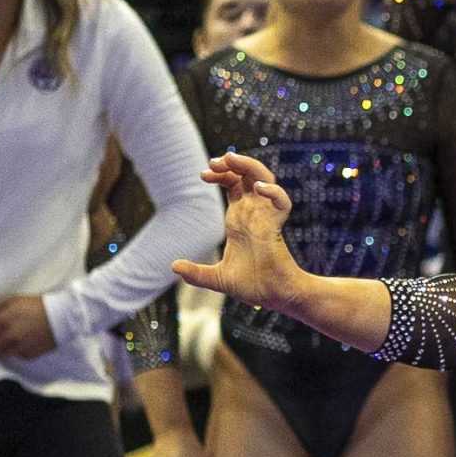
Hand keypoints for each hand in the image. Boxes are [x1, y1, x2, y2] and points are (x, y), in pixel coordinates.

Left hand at [0, 295, 58, 359]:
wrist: (61, 316)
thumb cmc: (36, 305)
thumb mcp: (14, 300)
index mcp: (4, 321)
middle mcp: (10, 336)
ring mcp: (20, 347)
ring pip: (2, 355)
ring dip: (0, 350)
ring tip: (3, 344)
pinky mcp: (30, 354)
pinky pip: (17, 356)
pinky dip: (15, 352)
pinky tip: (20, 345)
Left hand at [170, 152, 305, 312]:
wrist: (271, 297)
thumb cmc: (251, 286)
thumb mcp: (217, 278)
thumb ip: (196, 273)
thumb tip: (174, 267)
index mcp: (240, 218)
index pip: (233, 184)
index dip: (221, 175)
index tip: (203, 174)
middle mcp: (253, 213)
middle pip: (248, 175)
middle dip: (234, 163)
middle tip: (215, 161)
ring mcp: (265, 217)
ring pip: (265, 179)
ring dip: (249, 166)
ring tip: (232, 159)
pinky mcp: (276, 227)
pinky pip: (281, 203)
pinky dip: (273, 192)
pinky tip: (257, 189)